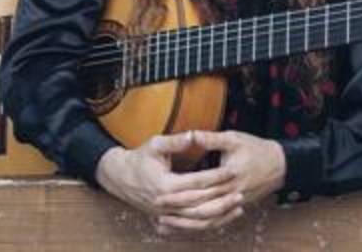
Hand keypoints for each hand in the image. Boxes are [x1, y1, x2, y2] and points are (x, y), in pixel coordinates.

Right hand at [95, 131, 242, 234]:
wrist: (119, 177)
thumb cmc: (138, 158)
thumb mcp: (154, 145)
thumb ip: (175, 141)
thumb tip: (194, 135)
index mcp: (164, 184)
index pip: (197, 182)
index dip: (217, 176)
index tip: (233, 170)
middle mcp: (166, 203)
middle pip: (201, 203)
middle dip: (223, 197)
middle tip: (241, 190)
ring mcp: (166, 214)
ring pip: (198, 219)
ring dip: (220, 214)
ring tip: (237, 205)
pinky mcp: (166, 219)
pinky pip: (192, 226)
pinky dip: (209, 223)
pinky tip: (223, 216)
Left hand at [151, 130, 285, 235]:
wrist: (280, 164)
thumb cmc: (255, 148)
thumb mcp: (233, 139)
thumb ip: (211, 139)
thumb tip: (192, 135)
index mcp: (230, 175)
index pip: (201, 187)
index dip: (180, 191)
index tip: (160, 192)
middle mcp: (233, 193)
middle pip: (204, 207)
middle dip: (180, 210)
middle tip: (157, 209)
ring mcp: (236, 202)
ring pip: (210, 218)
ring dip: (188, 222)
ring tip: (165, 222)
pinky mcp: (237, 206)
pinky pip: (218, 220)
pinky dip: (201, 224)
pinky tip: (184, 225)